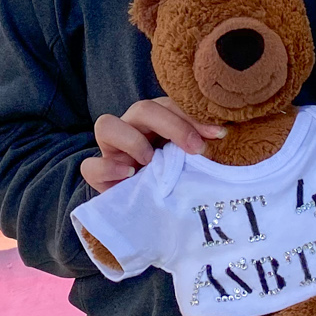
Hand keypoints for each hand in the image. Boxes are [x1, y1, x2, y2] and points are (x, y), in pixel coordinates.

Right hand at [82, 98, 223, 192]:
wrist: (153, 212)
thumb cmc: (178, 181)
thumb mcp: (193, 163)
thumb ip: (202, 149)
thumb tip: (225, 137)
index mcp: (157, 122)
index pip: (170, 104)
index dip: (192, 115)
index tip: (218, 134)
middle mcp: (132, 129)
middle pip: (142, 109)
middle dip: (172, 125)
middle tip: (195, 148)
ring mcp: (112, 150)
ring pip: (106, 125)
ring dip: (132, 140)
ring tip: (152, 161)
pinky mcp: (99, 175)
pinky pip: (90, 166)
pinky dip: (107, 168)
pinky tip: (128, 175)